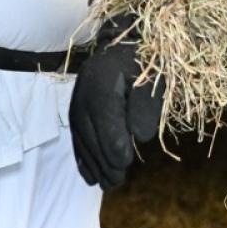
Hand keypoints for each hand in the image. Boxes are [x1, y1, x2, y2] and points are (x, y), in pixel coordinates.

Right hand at [68, 17, 164, 188]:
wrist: (121, 43)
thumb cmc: (143, 61)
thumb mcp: (152, 77)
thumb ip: (147, 105)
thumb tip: (140, 136)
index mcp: (102, 84)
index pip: (106, 122)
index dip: (115, 145)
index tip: (125, 162)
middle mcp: (83, 96)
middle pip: (91, 136)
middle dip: (104, 162)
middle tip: (118, 181)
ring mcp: (76, 105)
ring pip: (83, 142)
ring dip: (94, 165)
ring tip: (108, 184)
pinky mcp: (75, 113)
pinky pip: (77, 140)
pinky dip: (83, 159)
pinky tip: (91, 176)